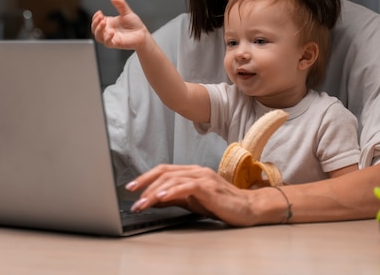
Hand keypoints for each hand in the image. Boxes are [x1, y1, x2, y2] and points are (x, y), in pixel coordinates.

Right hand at [91, 0, 148, 49]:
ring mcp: (111, 38)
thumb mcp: (127, 12)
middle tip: (100, 17)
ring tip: (103, 22)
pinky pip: (107, 43)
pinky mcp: (116, 44)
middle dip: (95, 23)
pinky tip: (111, 32)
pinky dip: (107, 38)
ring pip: (98, 37)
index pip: (96, 21)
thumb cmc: (134, 25)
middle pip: (94, 29)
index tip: (99, 12)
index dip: (95, 17)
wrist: (142, 33)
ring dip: (98, 30)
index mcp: (109, 23)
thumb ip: (121, 5)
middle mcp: (108, 31)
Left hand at [124, 164, 282, 226]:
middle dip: (145, 184)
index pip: (164, 171)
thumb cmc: (223, 204)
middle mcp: (196, 171)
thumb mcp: (193, 201)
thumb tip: (154, 199)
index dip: (146, 177)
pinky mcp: (209, 186)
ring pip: (172, 179)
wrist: (248, 208)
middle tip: (132, 197)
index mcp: (192, 172)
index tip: (131, 188)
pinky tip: (161, 198)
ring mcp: (203, 177)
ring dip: (154, 192)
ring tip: (143, 203)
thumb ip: (175, 198)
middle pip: (164, 172)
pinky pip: (186, 186)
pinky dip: (172, 191)